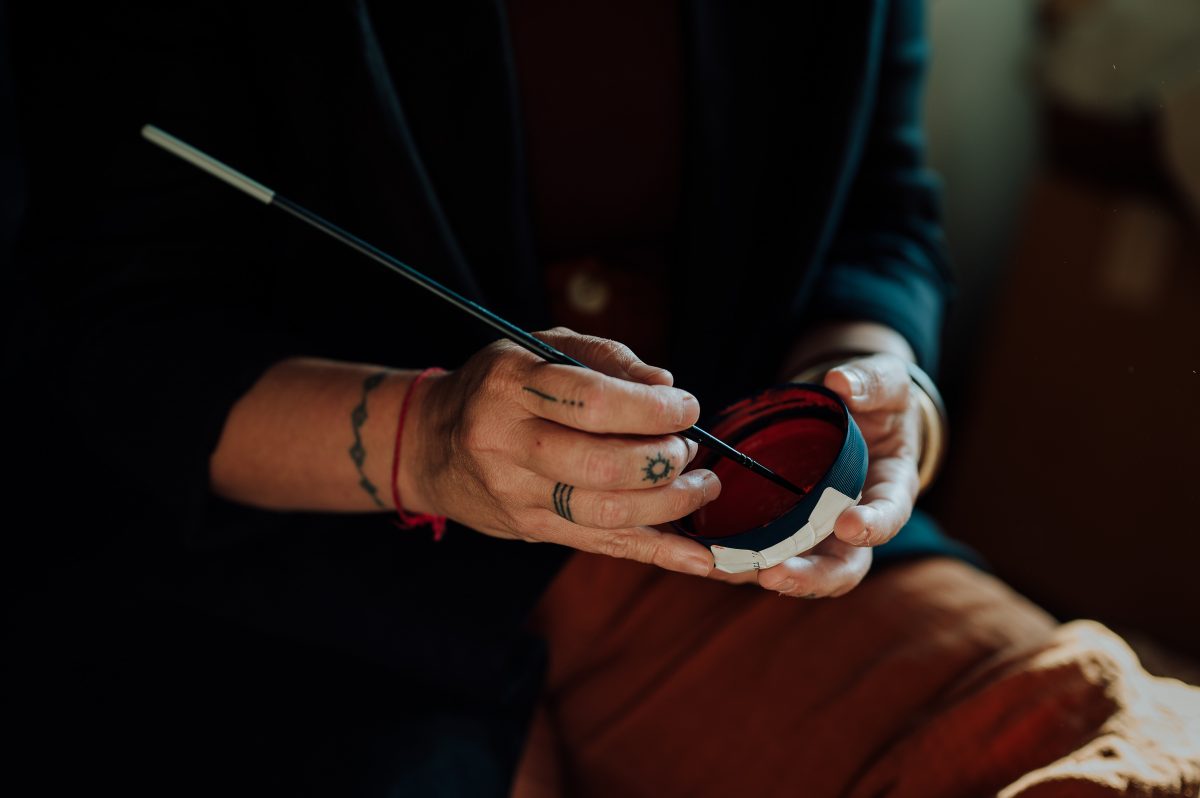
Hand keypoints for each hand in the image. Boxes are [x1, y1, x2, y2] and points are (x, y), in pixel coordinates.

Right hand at [399, 327, 719, 575]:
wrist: (428, 443)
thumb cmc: (498, 387)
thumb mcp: (539, 347)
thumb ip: (604, 358)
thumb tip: (664, 384)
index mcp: (511, 385)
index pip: (592, 402)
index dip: (651, 408)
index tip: (685, 407)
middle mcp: (507, 443)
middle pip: (600, 466)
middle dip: (663, 461)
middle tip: (688, 449)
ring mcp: (516, 494)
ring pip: (604, 514)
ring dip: (669, 504)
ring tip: (701, 485)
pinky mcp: (530, 529)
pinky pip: (601, 545)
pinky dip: (657, 553)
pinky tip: (699, 559)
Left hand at [713, 353, 920, 596]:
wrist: (856, 415)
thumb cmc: (878, 401)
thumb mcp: (886, 382)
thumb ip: (871, 382)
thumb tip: (842, 382)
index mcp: (890, 489)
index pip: (889, 515)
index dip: (874, 526)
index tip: (850, 525)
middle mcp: (856, 522)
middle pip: (842, 566)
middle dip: (810, 576)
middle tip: (775, 574)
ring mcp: (819, 531)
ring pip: (799, 568)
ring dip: (763, 575)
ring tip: (728, 570)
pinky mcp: (785, 529)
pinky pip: (764, 552)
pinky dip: (736, 561)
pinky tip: (704, 558)